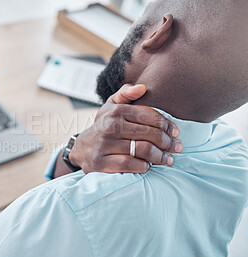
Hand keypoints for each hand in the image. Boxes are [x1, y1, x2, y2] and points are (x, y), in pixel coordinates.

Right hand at [68, 84, 182, 173]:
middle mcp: (110, 127)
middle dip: (168, 142)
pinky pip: (131, 165)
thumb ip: (126, 93)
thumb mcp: (111, 106)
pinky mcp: (102, 163)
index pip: (150, 116)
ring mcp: (105, 145)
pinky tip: (148, 166)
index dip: (167, 124)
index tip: (176, 132)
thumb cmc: (104, 126)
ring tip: (168, 159)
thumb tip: (143, 87)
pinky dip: (143, 166)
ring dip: (160, 156)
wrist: (82, 149)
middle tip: (176, 147)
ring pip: (143, 150)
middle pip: (150, 134)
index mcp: (116, 111)